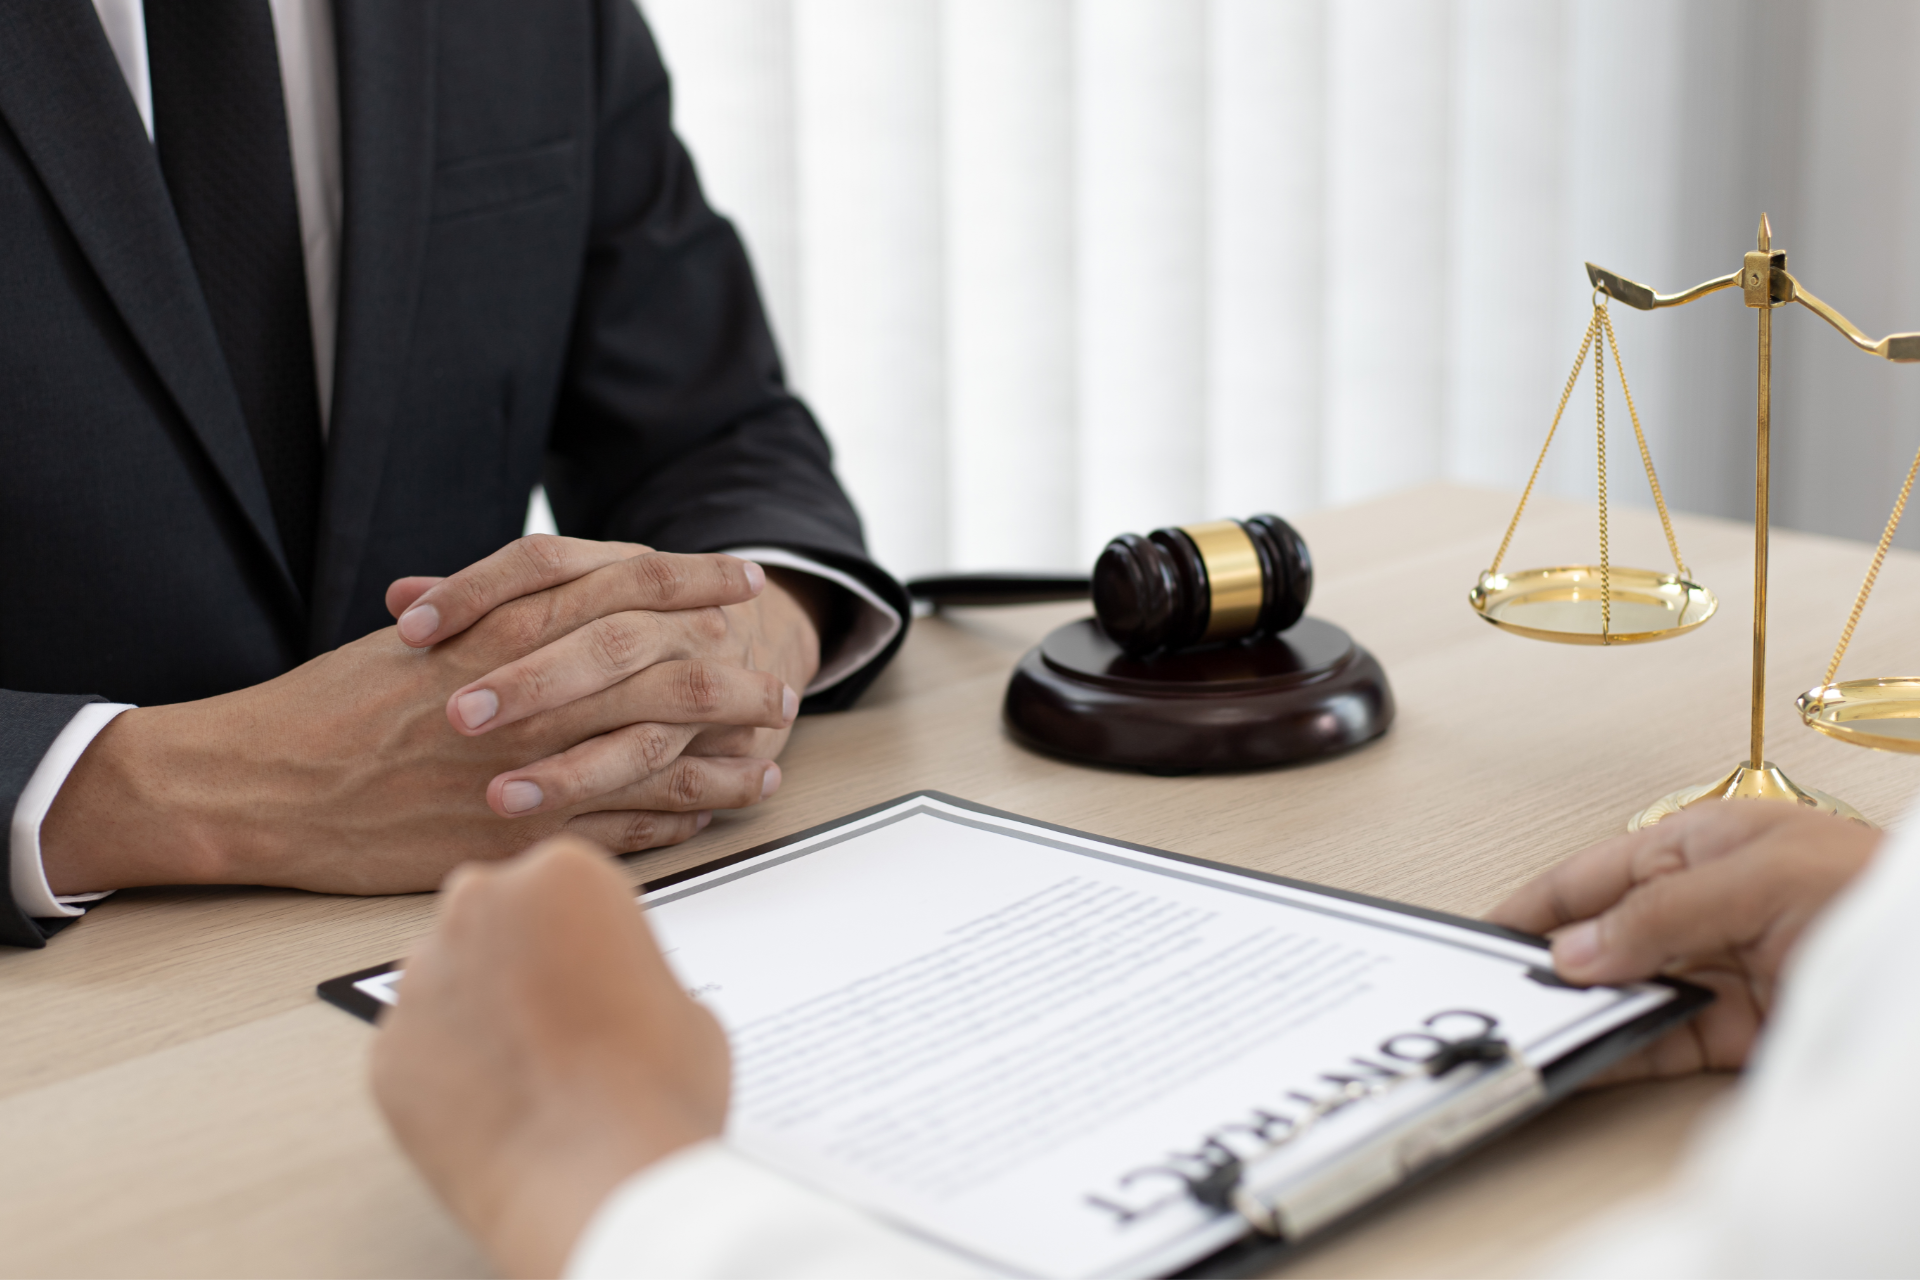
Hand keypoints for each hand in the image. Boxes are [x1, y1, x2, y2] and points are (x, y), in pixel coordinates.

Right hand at [41, 552, 786, 895]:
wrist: (271, 783)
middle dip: (738, 678)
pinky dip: (681, 816)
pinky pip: (630, 825)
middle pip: (673, 672)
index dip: (696, 580)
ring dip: (728, 757)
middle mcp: (538, 692)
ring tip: (768, 757)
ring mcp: (538, 765)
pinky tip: (711, 810)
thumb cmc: (335, 707)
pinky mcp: (528, 833)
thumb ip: (495, 614)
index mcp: (509, 628)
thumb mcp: (422, 635)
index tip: (743, 577)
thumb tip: (555, 601)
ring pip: (667, 755)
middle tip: (777, 683)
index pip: (631, 588)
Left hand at [372, 835, 728, 1278]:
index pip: (565, 883)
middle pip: (495, 916)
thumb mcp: (683, 998)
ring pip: (450, 979)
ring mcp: (420, 981)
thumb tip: (606, 992)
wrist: (600, 1181)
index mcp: (560, 873)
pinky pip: (420, 1048)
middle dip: (521, 955)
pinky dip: (450, 1071)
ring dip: (481, 1009)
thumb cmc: (655, 1086)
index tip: (603, 969)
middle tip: (568, 1015)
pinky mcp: (386, 1052)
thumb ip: (627, 971)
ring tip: (535, 1071)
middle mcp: (476, 907)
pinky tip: (499, 1105)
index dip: (590, 932)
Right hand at [1487, 801, 1879, 1084]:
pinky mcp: (1741, 1031)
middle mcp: (1705, 907)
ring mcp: (1722, 970)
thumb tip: (1577, 949)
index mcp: (1702, 846)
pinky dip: (1621, 1049)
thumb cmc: (1883, 892)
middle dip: (1553, 964)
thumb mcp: (1760, 877)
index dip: (1537, 903)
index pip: (1594, 874)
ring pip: (1627, 993)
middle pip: (1604, 938)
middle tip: (1503, 993)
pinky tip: (1590, 1054)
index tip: (1483, 934)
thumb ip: (1661, 912)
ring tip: (1538, 1029)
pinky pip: (1662, 1039)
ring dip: (1585, 1011)